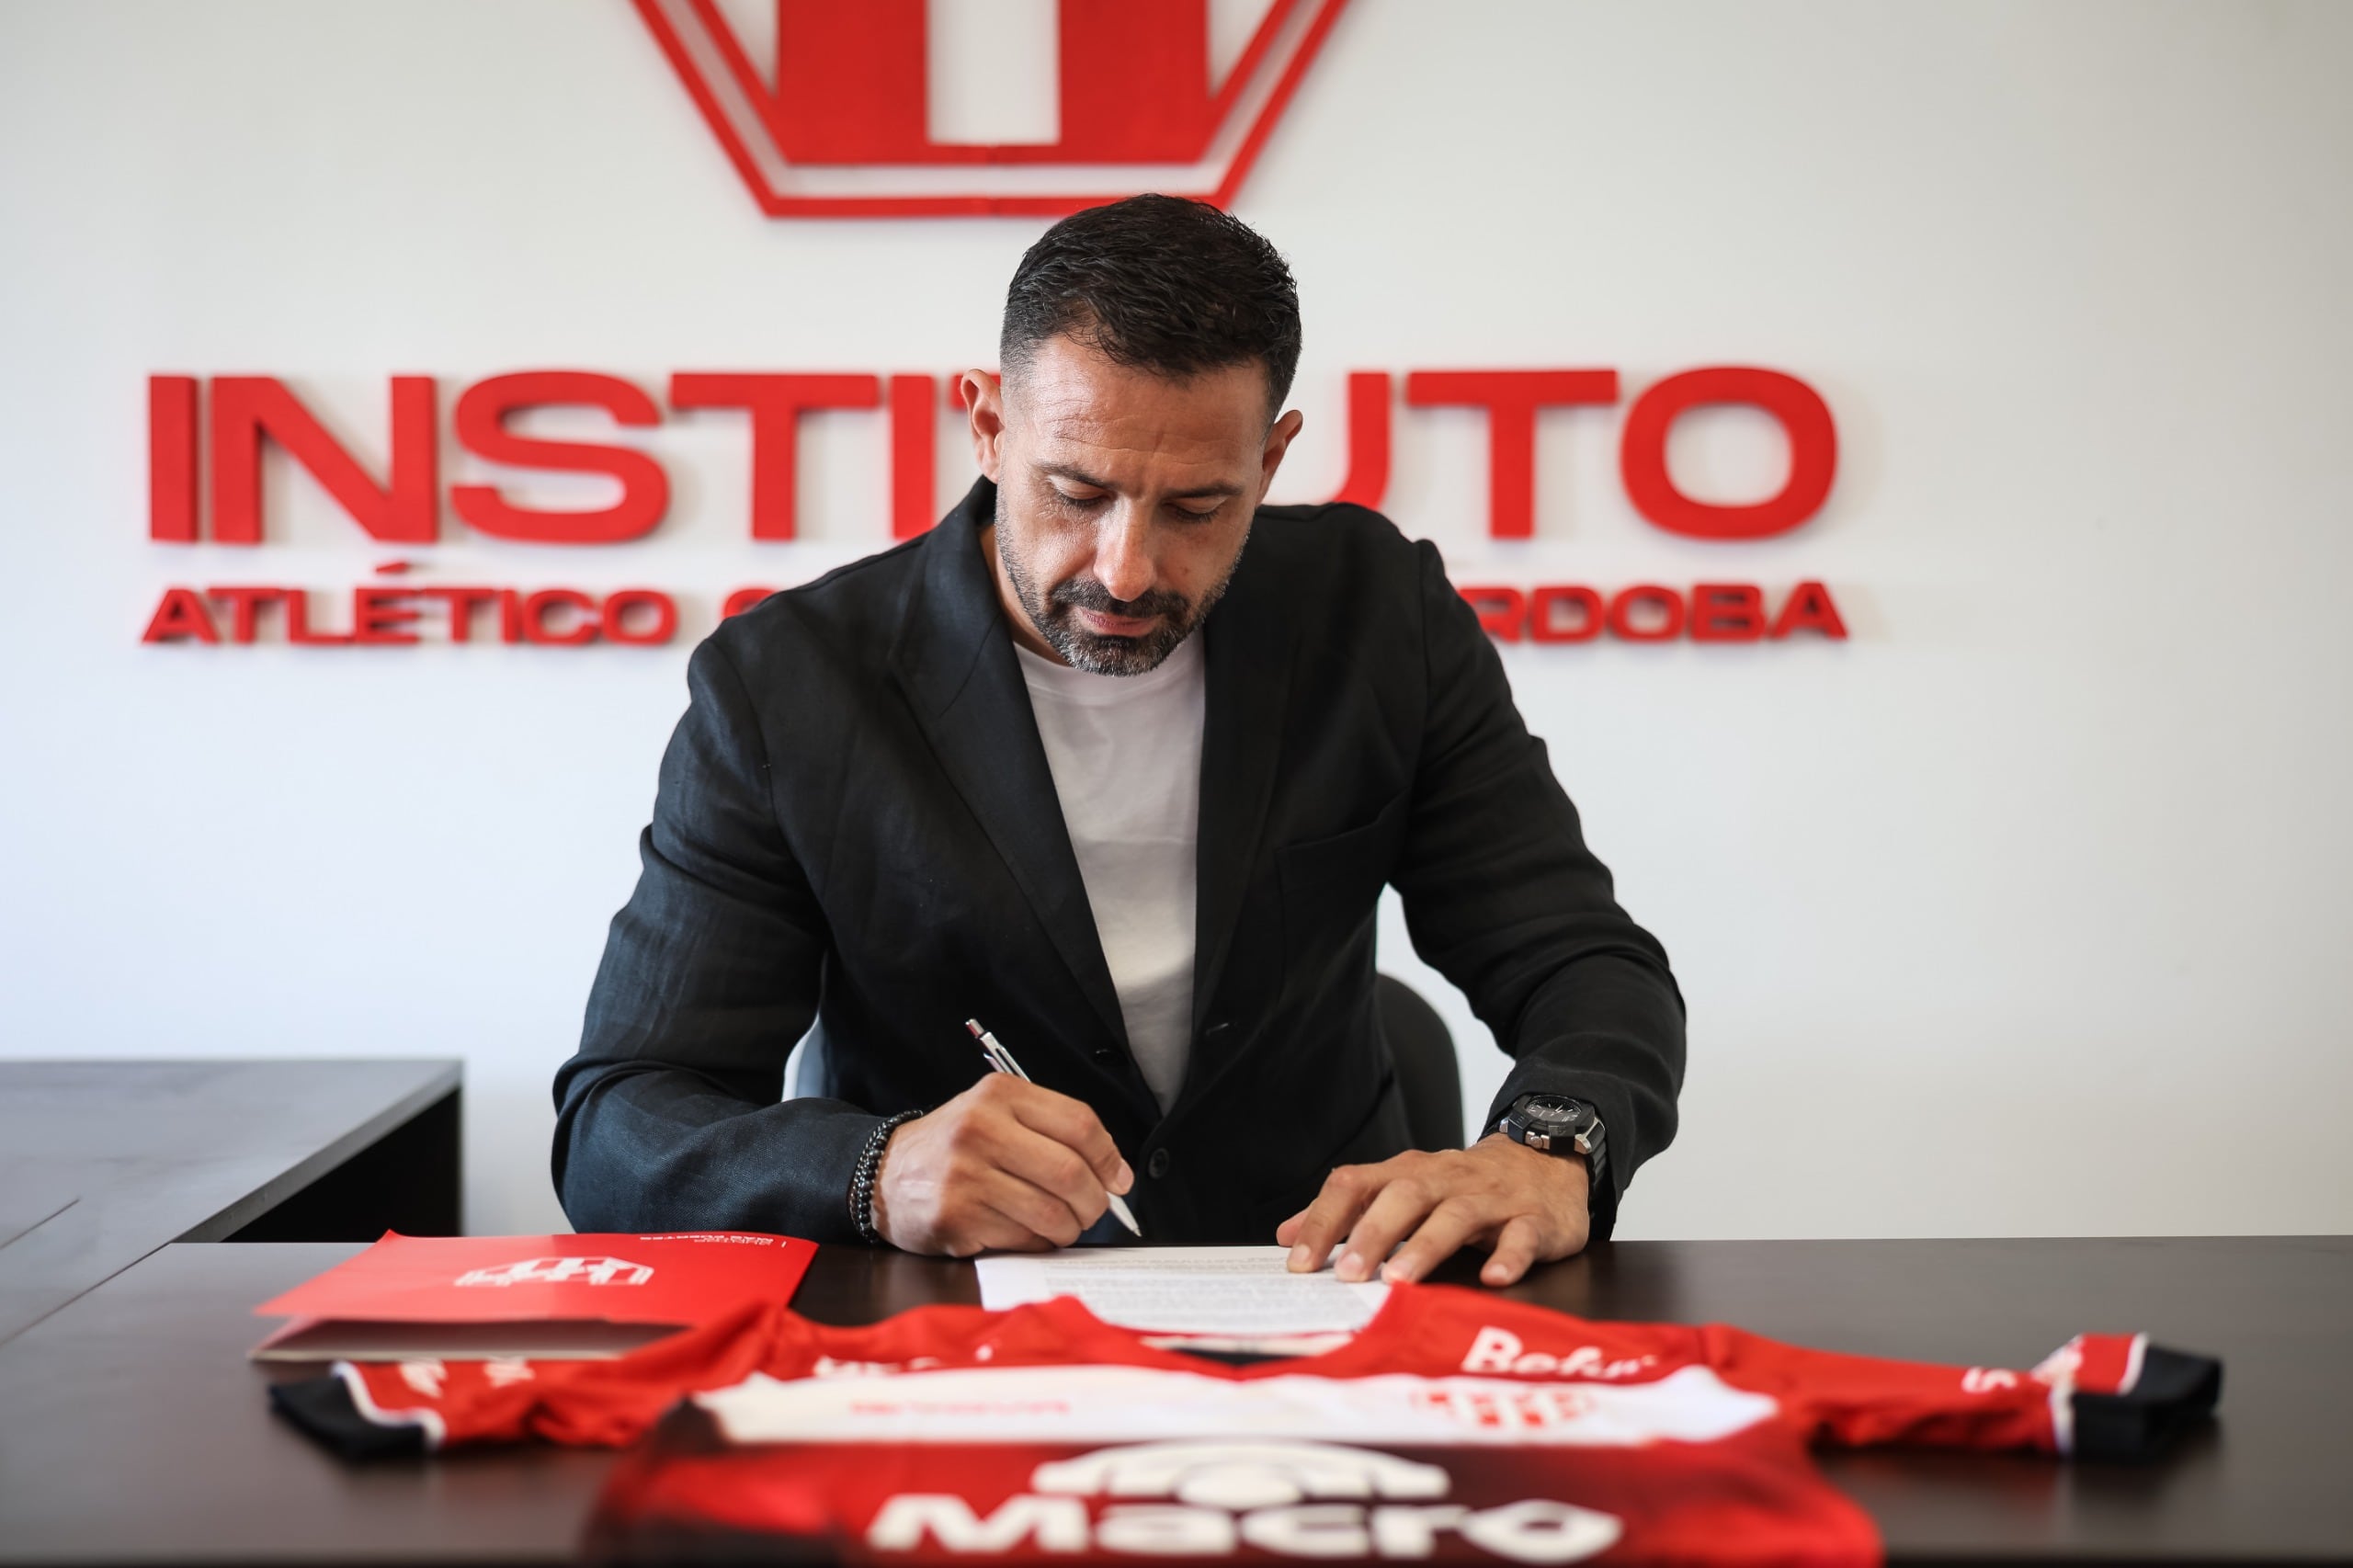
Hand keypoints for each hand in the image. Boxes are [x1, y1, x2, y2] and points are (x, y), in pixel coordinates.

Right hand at [870, 1075, 1134, 1255]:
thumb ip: (1053, 1131)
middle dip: (1093, 1202)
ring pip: (1050, 1213)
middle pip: (1069, 1173)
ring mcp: (965, 1175)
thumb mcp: (997, 1114)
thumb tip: (1116, 1175)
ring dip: (1068, 1229)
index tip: (1119, 1180)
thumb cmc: (955, 1147)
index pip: (1079, 1124)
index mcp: (1000, 1095)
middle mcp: (980, 1129)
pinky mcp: (955, 1217)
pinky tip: (1024, 1233)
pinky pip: (1021, 1240)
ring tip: (1061, 1226)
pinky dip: (1036, 1243)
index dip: (1110, 1158)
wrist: (886, 1175)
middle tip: (1092, 1211)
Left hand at [1276, 1135, 1589, 1286]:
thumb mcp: (1404, 1188)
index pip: (1355, 1184)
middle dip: (1373, 1233)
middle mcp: (1446, 1180)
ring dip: (1426, 1246)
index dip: (1324, 1219)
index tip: (1298, 1262)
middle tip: (1348, 1274)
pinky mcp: (1533, 1220)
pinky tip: (1494, 1279)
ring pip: (1456, 1216)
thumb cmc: (1463, 1185)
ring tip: (1401, 1280)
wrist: (1545, 1159)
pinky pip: (1521, 1236)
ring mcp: (1492, 1199)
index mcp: (1408, 1172)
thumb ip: (1348, 1212)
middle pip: (1404, 1196)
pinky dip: (1507, 1257)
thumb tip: (1286, 1235)